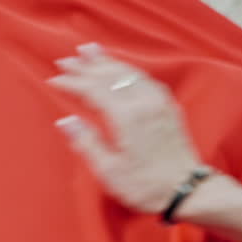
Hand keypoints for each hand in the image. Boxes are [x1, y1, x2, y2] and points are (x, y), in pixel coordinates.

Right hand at [48, 43, 203, 213]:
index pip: (94, 90)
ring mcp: (158, 101)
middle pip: (110, 75)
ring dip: (106, 61)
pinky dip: (126, 68)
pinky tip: (119, 67)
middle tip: (65, 60)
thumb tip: (66, 121)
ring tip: (88, 51)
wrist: (186, 190)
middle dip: (86, 66)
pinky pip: (143, 77)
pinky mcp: (167, 106)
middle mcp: (144, 102)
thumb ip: (87, 143)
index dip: (73, 83)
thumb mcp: (109, 171)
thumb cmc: (145, 186)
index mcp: (127, 117)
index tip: (54, 79)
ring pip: (128, 72)